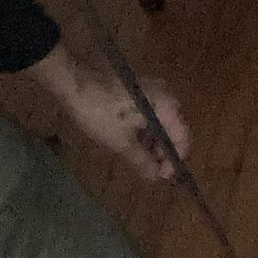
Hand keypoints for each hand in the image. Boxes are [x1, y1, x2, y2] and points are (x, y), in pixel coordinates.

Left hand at [60, 73, 190, 181]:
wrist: (74, 80)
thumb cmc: (100, 111)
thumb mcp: (120, 142)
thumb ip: (142, 161)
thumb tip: (156, 177)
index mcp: (167, 107)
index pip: (183, 138)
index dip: (174, 161)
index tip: (160, 177)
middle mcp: (166, 95)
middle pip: (172, 129)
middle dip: (162, 152)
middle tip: (146, 169)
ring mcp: (151, 90)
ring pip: (159, 121)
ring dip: (151, 142)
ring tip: (135, 157)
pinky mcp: (137, 89)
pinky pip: (149, 113)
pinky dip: (143, 129)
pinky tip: (128, 139)